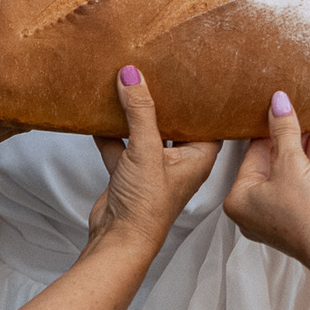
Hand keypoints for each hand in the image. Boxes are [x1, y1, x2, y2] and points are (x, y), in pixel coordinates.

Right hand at [88, 68, 222, 249]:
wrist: (117, 240)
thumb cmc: (147, 207)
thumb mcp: (146, 151)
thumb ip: (140, 111)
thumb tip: (133, 76)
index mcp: (198, 158)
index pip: (209, 122)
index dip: (206, 100)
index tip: (198, 74)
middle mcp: (178, 162)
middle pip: (174, 123)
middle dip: (165, 100)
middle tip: (160, 69)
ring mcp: (152, 168)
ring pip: (144, 132)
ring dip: (134, 113)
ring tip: (128, 83)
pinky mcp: (128, 174)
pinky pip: (121, 144)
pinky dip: (111, 131)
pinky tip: (100, 112)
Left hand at [226, 90, 309, 267]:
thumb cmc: (306, 214)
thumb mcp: (292, 162)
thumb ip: (284, 130)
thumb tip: (278, 102)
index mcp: (237, 200)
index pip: (251, 154)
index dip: (267, 129)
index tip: (275, 109)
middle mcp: (252, 213)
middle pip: (268, 165)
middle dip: (284, 140)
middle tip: (293, 114)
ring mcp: (276, 219)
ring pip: (286, 176)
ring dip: (298, 152)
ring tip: (308, 126)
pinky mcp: (297, 222)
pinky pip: (299, 188)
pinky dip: (308, 169)